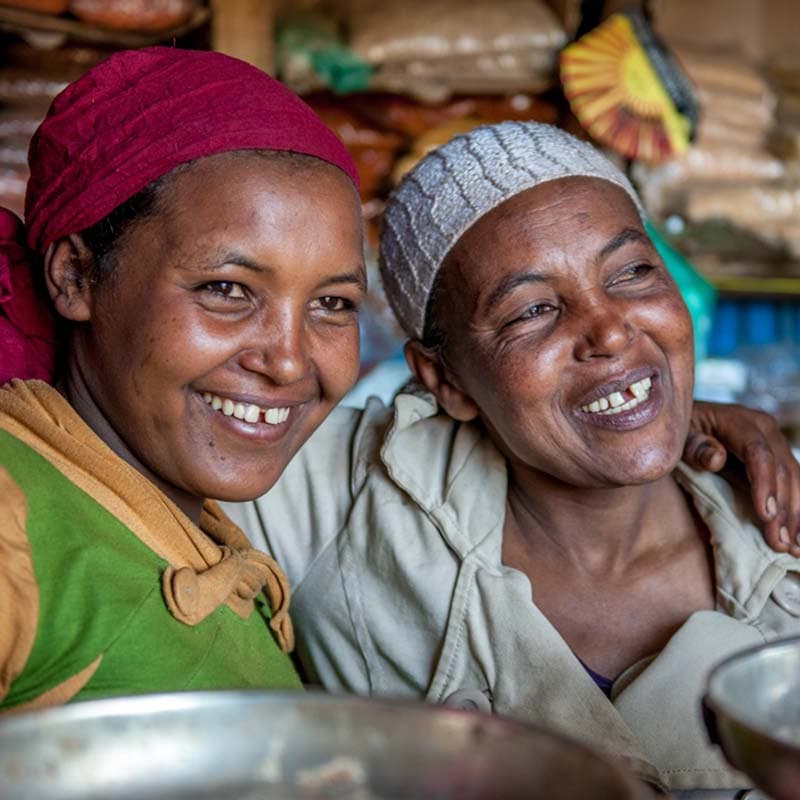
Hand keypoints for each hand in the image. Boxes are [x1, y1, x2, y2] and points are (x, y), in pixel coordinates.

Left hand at [684, 401, 799, 556]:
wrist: (691, 421)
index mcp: (741, 421)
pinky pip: (794, 487)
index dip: (765, 484)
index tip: (765, 515)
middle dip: (783, 510)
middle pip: (782, 471)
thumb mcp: (681, 435)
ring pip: (795, 482)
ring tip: (793, 547)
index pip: (759, 454)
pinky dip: (796, 512)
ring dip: (796, 516)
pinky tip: (798, 538)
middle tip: (780, 543)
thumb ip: (695, 446)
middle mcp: (766, 431)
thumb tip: (716, 459)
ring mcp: (775, 445)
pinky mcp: (778, 461)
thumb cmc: (683, 430)